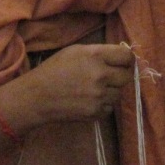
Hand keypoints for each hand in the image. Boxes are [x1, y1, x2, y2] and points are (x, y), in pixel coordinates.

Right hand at [5, 44, 134, 127]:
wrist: (37, 96)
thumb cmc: (54, 69)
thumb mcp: (76, 51)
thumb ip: (100, 52)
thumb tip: (122, 56)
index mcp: (96, 55)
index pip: (127, 57)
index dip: (127, 59)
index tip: (123, 62)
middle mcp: (101, 75)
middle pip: (127, 76)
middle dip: (120, 75)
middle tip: (110, 77)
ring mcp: (99, 95)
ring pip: (119, 93)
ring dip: (110, 91)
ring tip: (93, 89)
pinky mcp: (96, 112)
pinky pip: (109, 108)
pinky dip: (103, 105)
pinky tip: (88, 100)